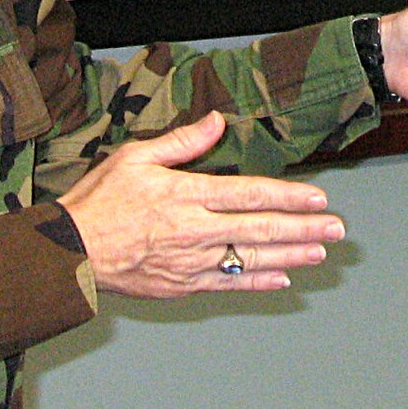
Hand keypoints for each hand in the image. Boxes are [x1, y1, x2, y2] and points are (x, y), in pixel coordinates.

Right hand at [59, 110, 345, 297]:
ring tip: (320, 254)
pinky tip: (282, 281)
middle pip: (260, 229)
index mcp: (186, 196)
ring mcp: (191, 263)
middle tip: (337, 229)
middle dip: (303, 228)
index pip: (250, 193)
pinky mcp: (182, 287)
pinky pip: (228, 286)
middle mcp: (195, 231)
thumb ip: (181, 141)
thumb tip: (216, 121)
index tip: (318, 197)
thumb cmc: (100, 202)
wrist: (70, 254)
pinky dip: (257, 283)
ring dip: (290, 257)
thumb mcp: (135, 157)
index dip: (288, 196)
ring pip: (251, 260)